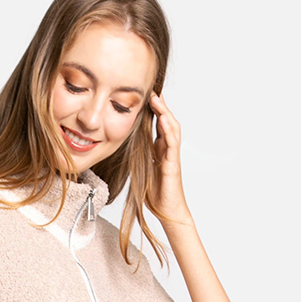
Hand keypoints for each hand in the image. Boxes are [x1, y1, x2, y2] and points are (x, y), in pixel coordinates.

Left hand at [148, 91, 192, 225]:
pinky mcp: (173, 164)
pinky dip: (169, 129)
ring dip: (165, 112)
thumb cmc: (157, 194)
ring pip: (171, 128)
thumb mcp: (142, 171)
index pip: (157, 126)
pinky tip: (163, 119)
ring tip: (157, 98)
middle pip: (166, 122)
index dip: (153, 111)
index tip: (144, 96)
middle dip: (160, 106)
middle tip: (152, 90)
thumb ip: (139, 157)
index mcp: (160, 151)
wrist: (168, 211)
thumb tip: (127, 147)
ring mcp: (172, 156)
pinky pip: (173, 143)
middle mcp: (167, 150)